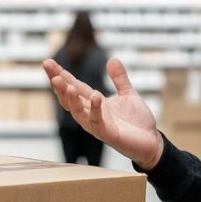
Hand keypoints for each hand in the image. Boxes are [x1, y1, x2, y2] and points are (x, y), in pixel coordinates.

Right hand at [43, 57, 163, 168]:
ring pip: (78, 112)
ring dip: (71, 99)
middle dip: (59, 86)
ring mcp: (98, 125)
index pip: (74, 87)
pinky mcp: (108, 134)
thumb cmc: (137, 122)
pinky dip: (95, 109)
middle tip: (51, 72)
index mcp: (94, 103)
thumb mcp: (128, 94)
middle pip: (69, 99)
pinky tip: (95, 96)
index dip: (61, 75)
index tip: (48, 62)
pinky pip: (97, 122)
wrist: (152, 142)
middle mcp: (91, 114)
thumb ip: (119, 78)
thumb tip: (112, 59)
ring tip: (67, 85)